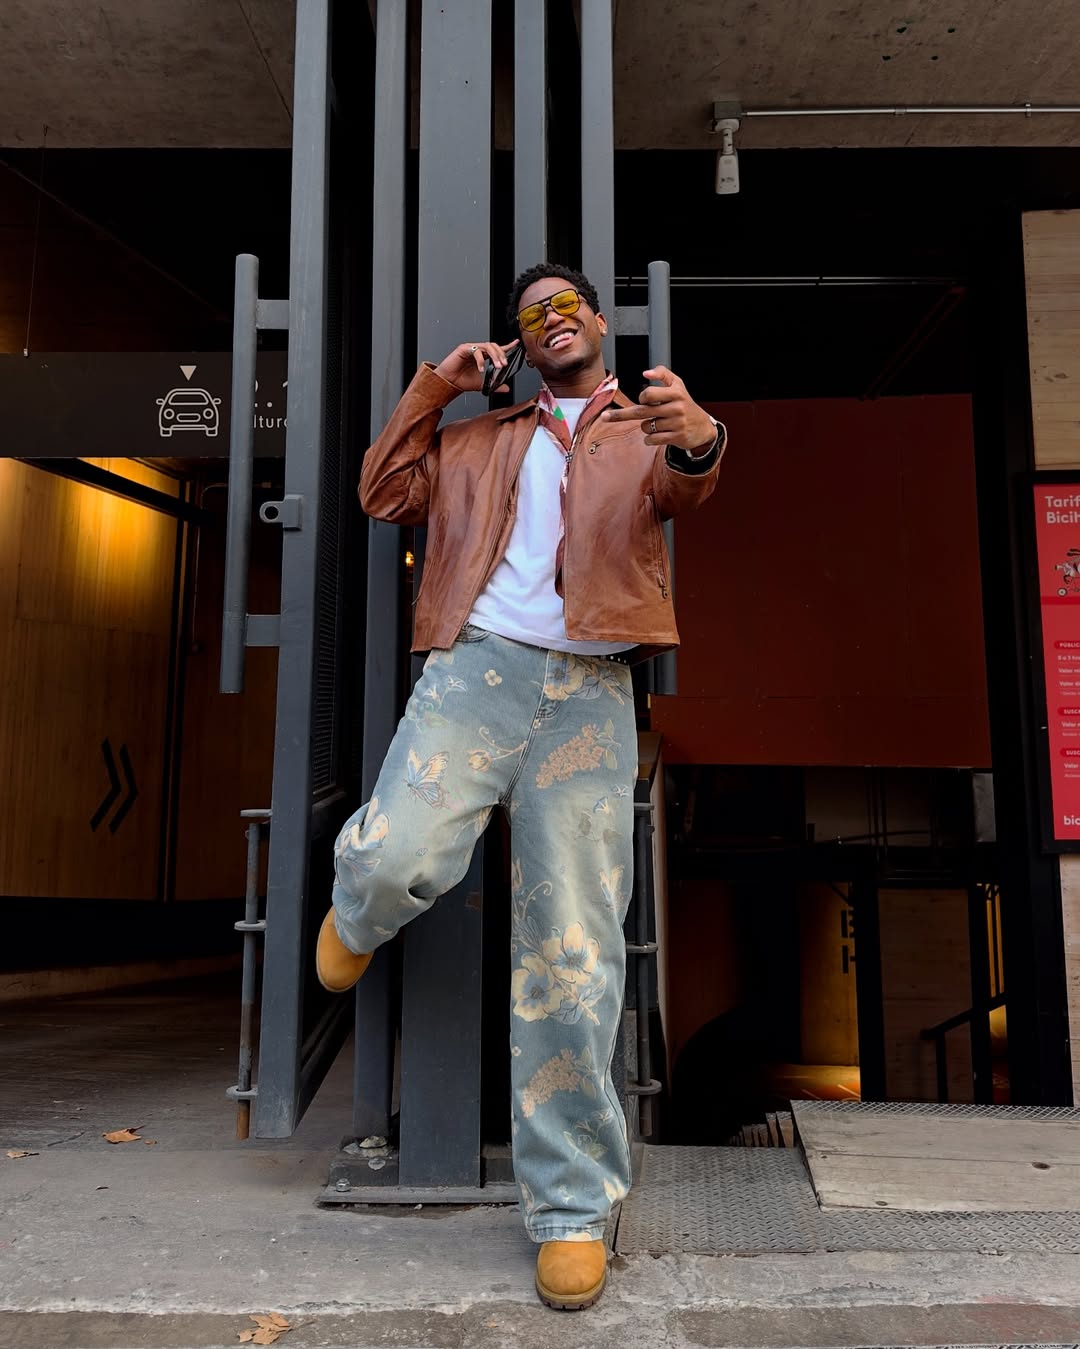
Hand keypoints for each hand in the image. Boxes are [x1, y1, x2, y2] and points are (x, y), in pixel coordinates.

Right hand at [433, 339, 519, 393]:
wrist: (447, 383)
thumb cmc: (461, 381)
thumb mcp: (482, 385)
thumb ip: (494, 386)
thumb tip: (506, 388)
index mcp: (482, 356)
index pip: (496, 349)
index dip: (507, 346)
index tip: (517, 343)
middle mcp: (478, 350)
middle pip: (494, 346)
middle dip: (501, 354)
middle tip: (504, 365)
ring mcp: (471, 348)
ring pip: (487, 346)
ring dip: (494, 356)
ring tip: (498, 366)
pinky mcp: (464, 348)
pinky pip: (476, 351)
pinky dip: (481, 360)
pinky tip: (481, 369)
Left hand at [601, 365, 715, 449]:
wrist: (702, 427)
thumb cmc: (684, 403)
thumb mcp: (677, 385)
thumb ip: (662, 374)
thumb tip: (645, 373)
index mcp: (675, 392)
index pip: (648, 394)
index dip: (642, 397)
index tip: (644, 399)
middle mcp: (676, 407)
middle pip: (641, 411)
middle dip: (620, 415)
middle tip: (604, 417)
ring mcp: (676, 423)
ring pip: (646, 426)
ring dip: (647, 426)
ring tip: (660, 423)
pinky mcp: (676, 437)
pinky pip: (651, 439)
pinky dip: (650, 439)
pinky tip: (659, 435)